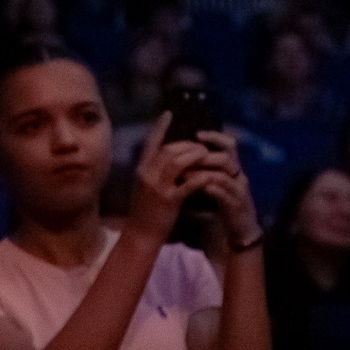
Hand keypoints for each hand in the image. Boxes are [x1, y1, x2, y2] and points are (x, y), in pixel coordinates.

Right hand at [125, 114, 218, 243]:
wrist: (140, 235)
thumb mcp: (144, 187)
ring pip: (178, 162)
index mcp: (141, 170)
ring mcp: (157, 187)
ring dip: (195, 157)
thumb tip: (166, 157)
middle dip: (188, 145)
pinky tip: (209, 177)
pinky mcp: (169, 200)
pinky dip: (200, 178)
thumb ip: (153, 171)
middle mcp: (147, 174)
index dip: (160, 127)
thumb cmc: (144, 212)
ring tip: (207, 157)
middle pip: (169, 149)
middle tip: (201, 147)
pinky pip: (188, 184)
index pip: (150, 142)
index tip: (168, 114)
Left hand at [185, 129, 258, 243]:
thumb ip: (207, 171)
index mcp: (233, 170)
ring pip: (224, 176)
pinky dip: (210, 189)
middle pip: (226, 159)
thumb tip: (185, 157)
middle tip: (185, 158)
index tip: (197, 133)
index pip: (230, 146)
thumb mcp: (217, 186)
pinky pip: (224, 195)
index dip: (216, 137)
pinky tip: (197, 188)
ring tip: (184, 173)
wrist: (241, 233)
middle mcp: (239, 178)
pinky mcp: (236, 207)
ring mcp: (239, 192)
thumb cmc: (225, 207)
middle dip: (205, 156)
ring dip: (203, 172)